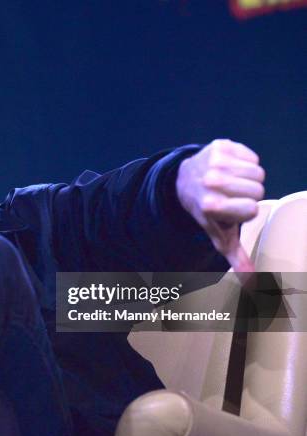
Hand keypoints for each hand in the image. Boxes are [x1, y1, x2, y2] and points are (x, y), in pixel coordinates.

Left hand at [176, 139, 264, 272]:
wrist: (183, 181)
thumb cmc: (207, 211)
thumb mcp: (218, 235)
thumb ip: (236, 258)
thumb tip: (253, 284)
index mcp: (211, 206)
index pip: (253, 210)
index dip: (246, 212)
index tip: (231, 211)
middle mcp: (211, 182)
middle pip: (258, 190)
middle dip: (248, 195)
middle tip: (230, 196)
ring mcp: (214, 162)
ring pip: (257, 172)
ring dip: (248, 178)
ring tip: (229, 183)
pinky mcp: (219, 145)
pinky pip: (250, 156)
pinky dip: (244, 162)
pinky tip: (228, 168)